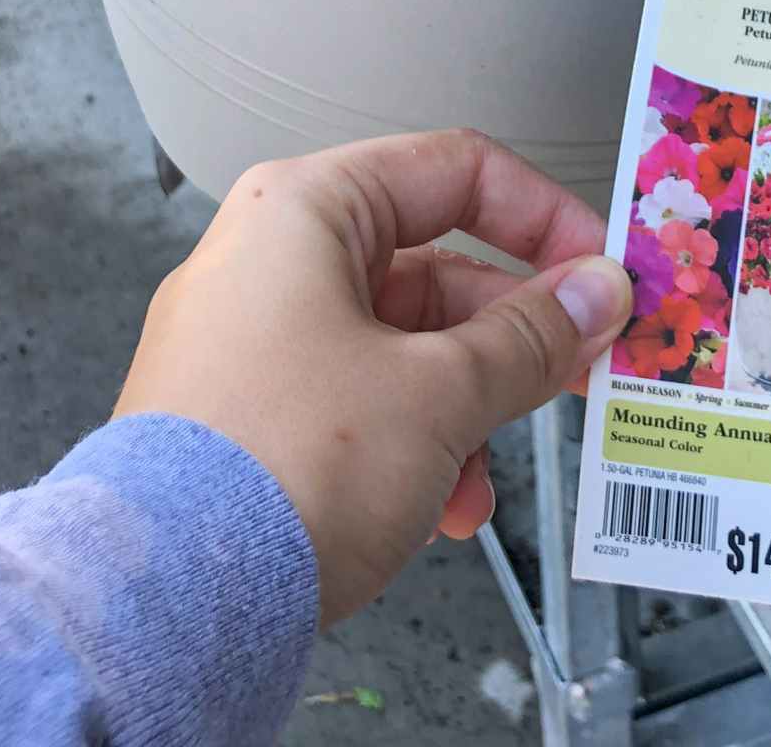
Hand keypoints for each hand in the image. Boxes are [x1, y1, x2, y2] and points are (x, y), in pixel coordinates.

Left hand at [116, 129, 631, 626]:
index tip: (602, 276)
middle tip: (579, 375)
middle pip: (431, 268)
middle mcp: (266, 259)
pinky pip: (351, 403)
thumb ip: (532, 337)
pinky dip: (408, 446)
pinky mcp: (238, 415)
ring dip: (463, 410)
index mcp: (304, 211)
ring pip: (396, 347)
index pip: (456, 170)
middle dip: (511, 337)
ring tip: (486, 473)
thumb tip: (598, 292)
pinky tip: (439, 508)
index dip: (546, 219)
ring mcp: (245, 340)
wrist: (167, 600)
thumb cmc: (287, 464)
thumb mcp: (441, 393)